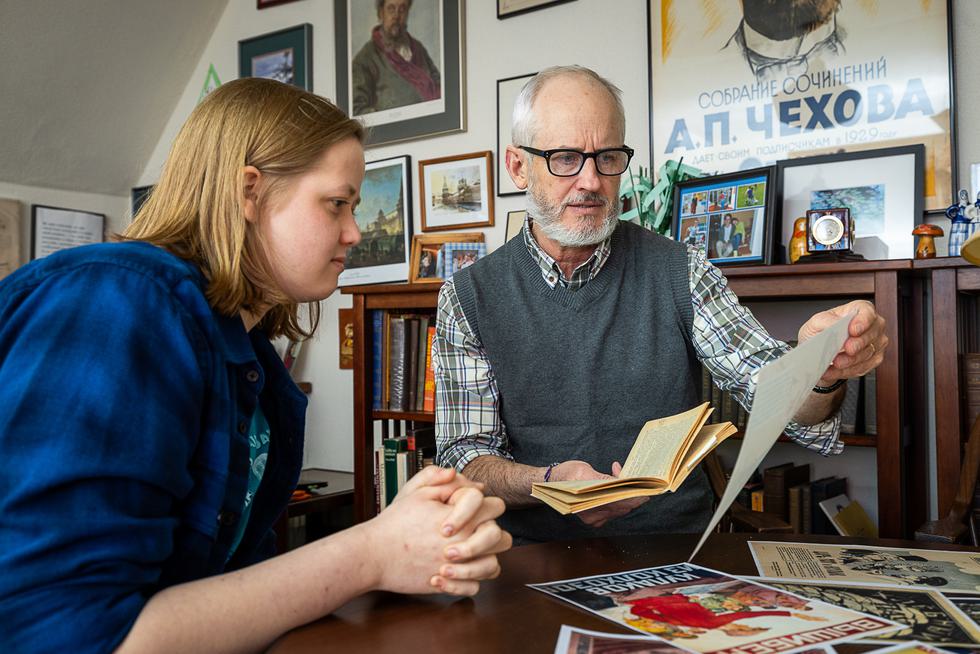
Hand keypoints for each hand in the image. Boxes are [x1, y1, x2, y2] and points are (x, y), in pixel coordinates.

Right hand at [368, 466, 510, 596]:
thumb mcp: (416, 493)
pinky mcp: (448, 585)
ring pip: (493, 566)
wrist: (375, 554)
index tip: (466, 510)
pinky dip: (469, 582)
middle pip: (501, 537)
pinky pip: (474, 588)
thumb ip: (439, 479)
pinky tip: (453, 572)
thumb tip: (456, 473)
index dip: (484, 505)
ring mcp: (458, 566)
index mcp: (462, 518)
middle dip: (491, 533)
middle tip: (474, 533)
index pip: (494, 506)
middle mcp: (464, 542)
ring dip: (484, 559)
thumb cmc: (394, 524)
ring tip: (467, 555)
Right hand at [551, 460, 648, 528]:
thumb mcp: (584, 470)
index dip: (635, 496)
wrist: (548, 484)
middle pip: (621, 508)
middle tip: (641, 484)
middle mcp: (592, 514)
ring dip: (625, 497)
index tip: (646, 490)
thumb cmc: (564, 475)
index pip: (620, 502)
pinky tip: (616, 490)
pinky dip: (617, 502)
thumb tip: (622, 481)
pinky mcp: (592, 518)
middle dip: (633, 495)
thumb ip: (604, 478)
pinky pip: (611, 512)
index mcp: (589, 501)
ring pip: (618, 510)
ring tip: (627, 482)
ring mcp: (592, 518)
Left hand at [797, 299, 886, 384]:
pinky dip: (847, 371)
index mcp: (860, 309)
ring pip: (868, 353)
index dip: (862, 321)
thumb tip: (835, 324)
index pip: (867, 312)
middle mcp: (872, 325)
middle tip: (846, 349)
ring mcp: (876, 343)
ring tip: (835, 363)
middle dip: (858, 344)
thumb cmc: (820, 332)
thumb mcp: (816, 323)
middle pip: (872, 334)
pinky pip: (864, 367)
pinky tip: (834, 370)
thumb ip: (826, 321)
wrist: (817, 352)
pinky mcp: (874, 360)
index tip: (853, 330)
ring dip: (850, 361)